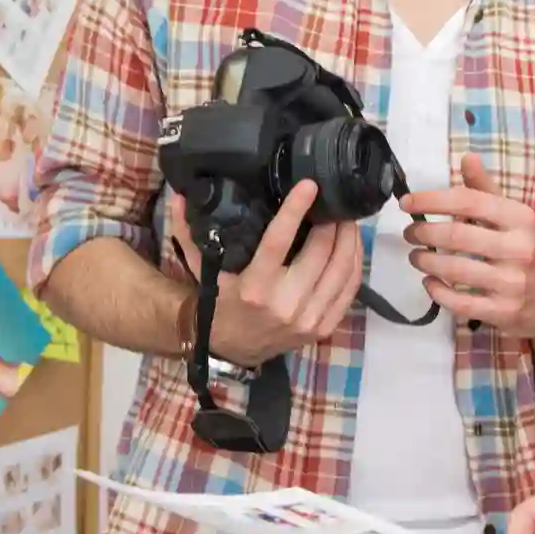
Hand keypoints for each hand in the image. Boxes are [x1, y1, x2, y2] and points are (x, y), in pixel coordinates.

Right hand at [168, 180, 363, 366]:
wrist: (229, 348)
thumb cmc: (218, 301)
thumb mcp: (201, 268)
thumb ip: (188, 231)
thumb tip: (179, 195)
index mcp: (254, 288)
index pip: (279, 242)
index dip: (296, 210)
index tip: (310, 185)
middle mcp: (285, 304)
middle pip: (320, 252)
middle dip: (332, 222)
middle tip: (335, 201)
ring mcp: (308, 319)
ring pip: (341, 269)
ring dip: (349, 239)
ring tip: (347, 218)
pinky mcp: (324, 328)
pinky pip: (349, 290)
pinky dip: (355, 263)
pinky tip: (352, 245)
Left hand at [399, 154, 534, 341]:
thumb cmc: (531, 251)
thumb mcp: (516, 218)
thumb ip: (487, 190)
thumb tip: (466, 158)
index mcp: (520, 219)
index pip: (469, 201)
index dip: (433, 200)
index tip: (407, 202)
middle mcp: (518, 249)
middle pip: (457, 235)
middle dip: (424, 232)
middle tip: (409, 233)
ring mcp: (511, 283)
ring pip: (455, 270)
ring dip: (426, 261)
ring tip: (416, 256)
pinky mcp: (503, 312)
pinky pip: (460, 302)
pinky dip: (438, 291)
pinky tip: (429, 283)